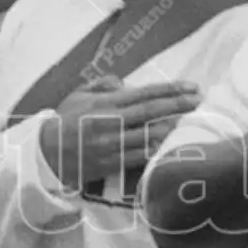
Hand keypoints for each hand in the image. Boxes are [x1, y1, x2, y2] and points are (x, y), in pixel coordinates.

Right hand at [39, 77, 200, 192]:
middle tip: (201, 101)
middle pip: (152, 113)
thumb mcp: (77, 95)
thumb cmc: (64, 122)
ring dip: (173, 128)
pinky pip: (140, 158)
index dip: (170, 89)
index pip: (144, 93)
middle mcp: (111, 123)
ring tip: (193, 121)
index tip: (191, 86)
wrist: (46, 154)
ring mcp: (112, 145)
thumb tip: (125, 83)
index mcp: (105, 103)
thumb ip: (102, 85)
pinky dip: (157, 152)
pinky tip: (173, 146)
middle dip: (179, 106)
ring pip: (150, 136)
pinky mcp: (111, 164)